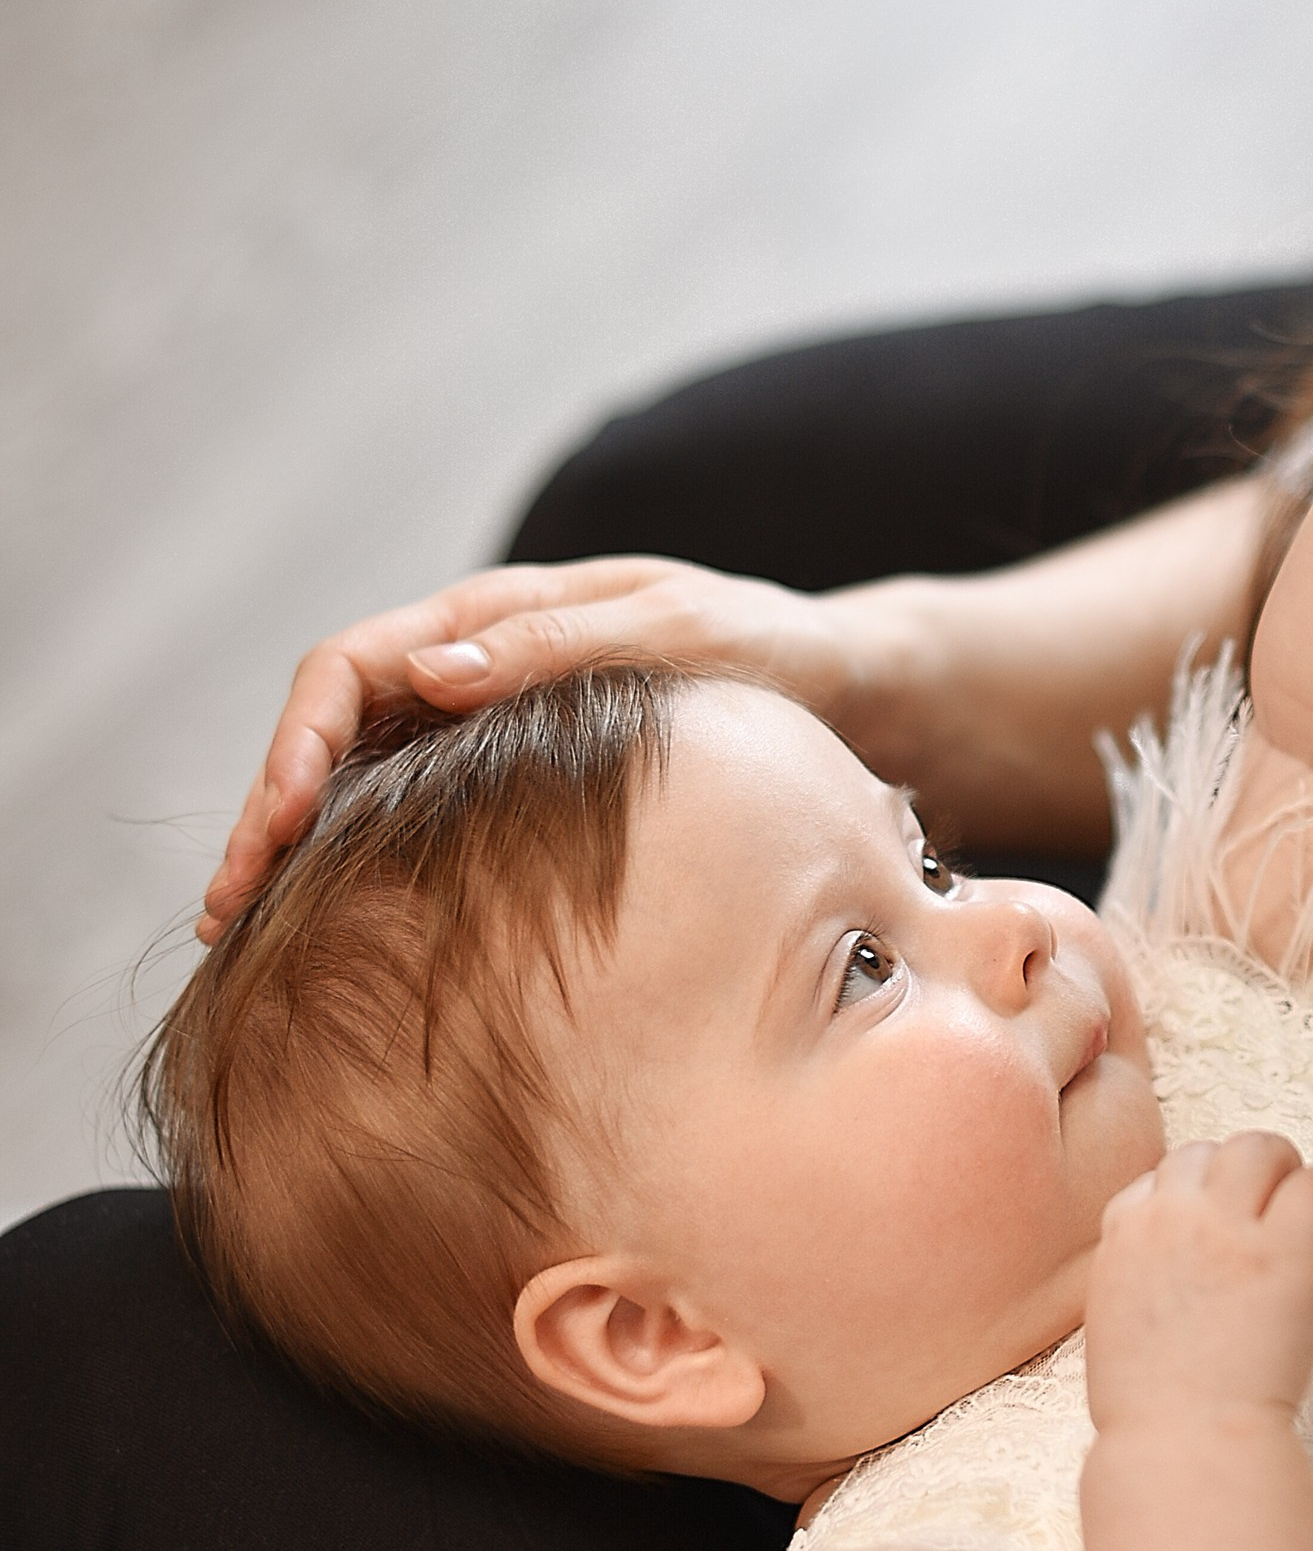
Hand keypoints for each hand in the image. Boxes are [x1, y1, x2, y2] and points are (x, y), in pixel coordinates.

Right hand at [199, 556, 879, 938]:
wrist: (846, 688)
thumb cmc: (773, 652)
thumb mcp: (687, 636)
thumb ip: (563, 645)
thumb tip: (433, 669)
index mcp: (497, 613)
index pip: (351, 668)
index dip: (295, 745)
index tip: (270, 827)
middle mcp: (473, 664)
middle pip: (330, 731)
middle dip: (266, 814)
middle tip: (228, 913)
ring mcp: (487, 725)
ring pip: (358, 779)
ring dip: (296, 848)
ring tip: (248, 936)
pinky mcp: (512, 781)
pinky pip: (413, 814)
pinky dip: (360, 865)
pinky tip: (336, 930)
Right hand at [1084, 1133, 1312, 1431]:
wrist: (1183, 1444)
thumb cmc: (1150, 1409)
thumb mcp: (1114, 1324)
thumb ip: (1136, 1277)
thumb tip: (1172, 1268)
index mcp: (1123, 1237)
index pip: (1157, 1179)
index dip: (1192, 1197)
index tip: (1216, 1228)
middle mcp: (1171, 1218)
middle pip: (1207, 1152)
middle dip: (1239, 1173)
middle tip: (1269, 1213)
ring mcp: (1227, 1229)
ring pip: (1260, 1148)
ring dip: (1285, 1172)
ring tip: (1304, 1215)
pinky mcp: (1283, 1249)